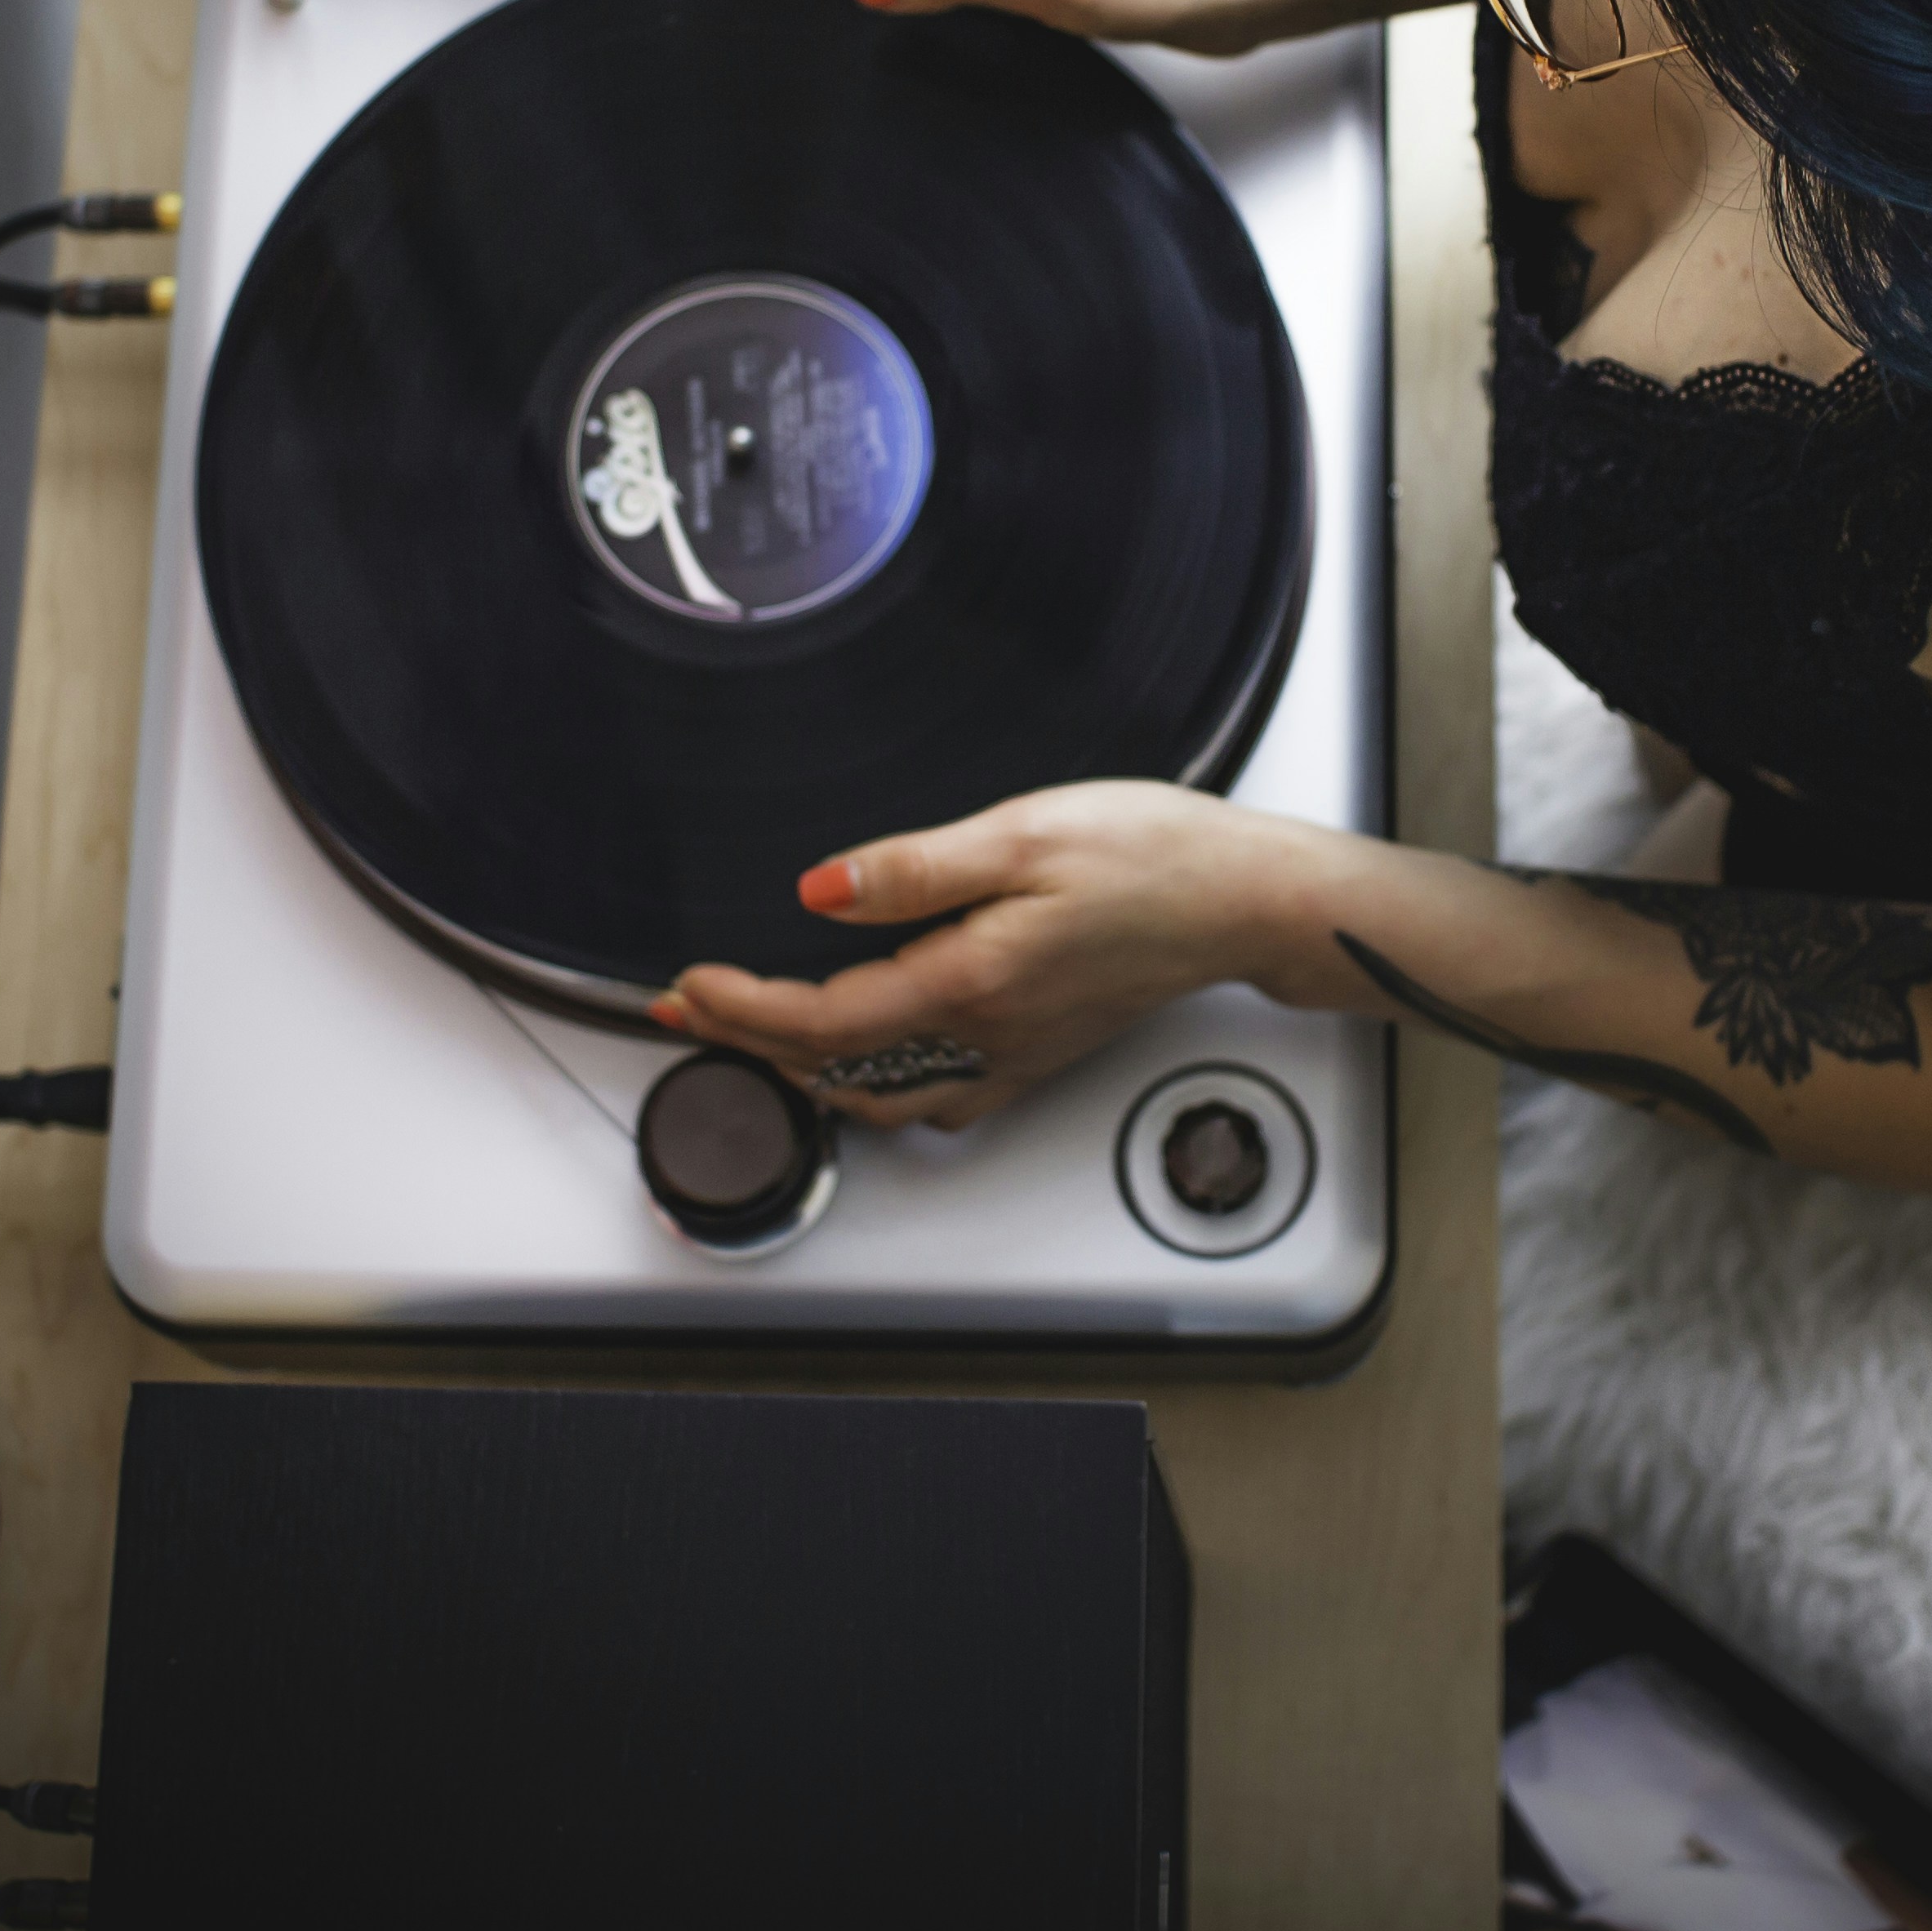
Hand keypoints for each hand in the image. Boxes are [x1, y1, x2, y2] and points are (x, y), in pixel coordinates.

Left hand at [656, 783, 1320, 1127]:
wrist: (1243, 898)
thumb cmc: (1152, 857)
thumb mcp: (1021, 834)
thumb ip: (912, 871)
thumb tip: (818, 891)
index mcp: (969, 985)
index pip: (820, 1021)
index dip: (740, 1009)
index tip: (688, 986)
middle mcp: (986, 1039)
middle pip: (837, 1070)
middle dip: (751, 1045)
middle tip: (690, 1012)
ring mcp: (1013, 1057)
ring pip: (881, 1095)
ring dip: (805, 1071)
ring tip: (752, 1034)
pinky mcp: (1037, 1053)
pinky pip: (932, 1096)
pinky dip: (871, 1085)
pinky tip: (862, 1060)